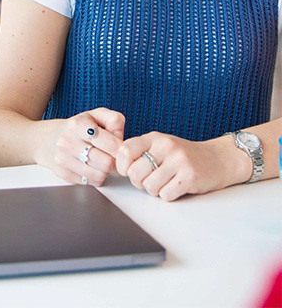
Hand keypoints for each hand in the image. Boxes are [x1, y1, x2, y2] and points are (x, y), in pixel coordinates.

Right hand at [38, 108, 124, 186]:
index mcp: (78, 124)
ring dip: (104, 171)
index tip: (119, 148)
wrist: (47, 140)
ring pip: (100, 175)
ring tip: (100, 161)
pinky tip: (90, 167)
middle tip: (110, 156)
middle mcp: (68, 141)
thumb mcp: (95, 115)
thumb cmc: (76, 128)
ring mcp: (63, 158)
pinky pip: (90, 182)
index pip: (111, 144)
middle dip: (113, 161)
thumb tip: (121, 139)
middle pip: (107, 163)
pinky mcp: (62, 173)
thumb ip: (113, 120)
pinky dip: (94, 177)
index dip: (121, 149)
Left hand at [116, 132, 230, 200]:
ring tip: (164, 183)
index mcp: (154, 138)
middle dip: (138, 182)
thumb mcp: (160, 145)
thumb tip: (116, 164)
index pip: (125, 150)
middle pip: (135, 172)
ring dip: (154, 190)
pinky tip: (175, 188)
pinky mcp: (190, 177)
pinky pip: (166, 194)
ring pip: (150, 186)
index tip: (127, 172)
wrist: (218, 159)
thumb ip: (140, 151)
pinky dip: (168, 195)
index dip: (121, 165)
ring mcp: (178, 161)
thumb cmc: (183, 156)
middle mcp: (165, 146)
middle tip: (148, 180)